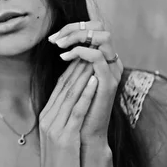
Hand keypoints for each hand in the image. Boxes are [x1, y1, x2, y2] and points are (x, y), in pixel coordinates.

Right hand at [32, 58, 98, 166]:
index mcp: (47, 116)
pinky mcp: (66, 137)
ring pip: (71, 94)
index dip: (72, 69)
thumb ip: (63, 120)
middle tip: (90, 47)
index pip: (60, 88)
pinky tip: (95, 81)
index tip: (84, 54)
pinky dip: (86, 94)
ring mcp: (56, 127)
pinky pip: (77, 111)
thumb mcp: (58, 139)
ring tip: (94, 56)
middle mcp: (49, 118)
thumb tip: (73, 107)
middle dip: (78, 65)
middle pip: (64, 86)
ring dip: (83, 73)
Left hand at [48, 21, 123, 144]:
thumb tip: (62, 45)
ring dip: (77, 39)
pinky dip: (81, 53)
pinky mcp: (108, 84)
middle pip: (100, 31)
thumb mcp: (74, 84)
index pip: (94, 33)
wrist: (84, 137)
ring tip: (58, 45)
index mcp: (105, 63)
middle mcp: (112, 65)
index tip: (54, 37)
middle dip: (75, 30)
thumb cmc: (77, 112)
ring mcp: (112, 74)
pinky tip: (65, 56)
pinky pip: (98, 59)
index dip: (73, 30)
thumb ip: (73, 66)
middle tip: (56, 38)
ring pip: (101, 40)